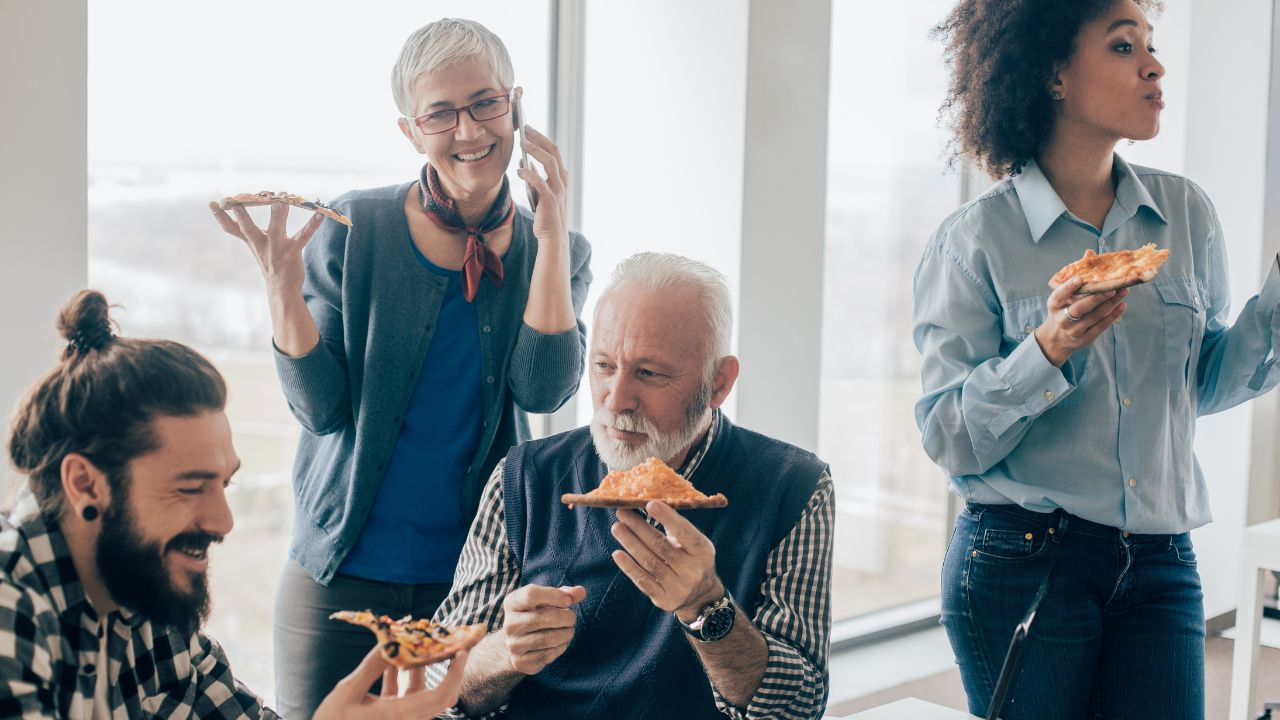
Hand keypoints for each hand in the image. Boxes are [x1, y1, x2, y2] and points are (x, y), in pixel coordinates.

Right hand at [208, 200, 324, 296]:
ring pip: (276, 228)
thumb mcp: (255, 246)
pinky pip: (303, 236)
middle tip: (236, 202)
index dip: (221, 217)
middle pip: (248, 228)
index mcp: (252, 241)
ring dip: (278, 214)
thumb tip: (237, 212)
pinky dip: (312, 225)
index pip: (232, 229)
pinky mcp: (293, 251)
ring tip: (280, 200)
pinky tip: (319, 214)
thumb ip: (246, 231)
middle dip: (242, 216)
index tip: (212, 204)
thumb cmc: (270, 262)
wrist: (282, 289)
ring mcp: (277, 248)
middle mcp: (261, 244)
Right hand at [312, 646, 469, 719]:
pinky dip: (403, 678)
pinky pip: (406, 696)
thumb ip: (371, 666)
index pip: (440, 695)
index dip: (455, 673)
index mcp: (398, 715)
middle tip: (451, 642)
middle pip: (440, 695)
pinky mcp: (392, 718)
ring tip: (416, 643)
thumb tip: (388, 641)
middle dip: (449, 668)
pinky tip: (392, 661)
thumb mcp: (347, 691)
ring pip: (422, 692)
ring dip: (420, 669)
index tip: (461, 650)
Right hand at [498, 584, 586, 674]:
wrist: (518, 642)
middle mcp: (509, 624)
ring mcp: (513, 644)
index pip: (531, 594)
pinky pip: (546, 655)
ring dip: (565, 634)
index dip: (554, 596)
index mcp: (512, 602)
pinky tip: (561, 643)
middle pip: (542, 617)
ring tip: (569, 631)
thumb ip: (565, 594)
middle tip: (572, 618)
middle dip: (565, 617)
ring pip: (547, 639)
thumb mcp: (548, 600)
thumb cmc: (537, 614)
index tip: (568, 601)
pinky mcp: (520, 662)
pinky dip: (560, 648)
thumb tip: (581, 591)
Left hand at [516, 126, 569, 247]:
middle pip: (554, 152)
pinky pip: (540, 182)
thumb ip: (536, 177)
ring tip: (523, 143)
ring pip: (550, 163)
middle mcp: (562, 181)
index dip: (542, 139)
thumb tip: (525, 163)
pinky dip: (529, 174)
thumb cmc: (546, 215)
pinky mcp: (550, 200)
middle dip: (539, 138)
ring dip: (536, 150)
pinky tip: (519, 170)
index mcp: (561, 178)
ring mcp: (557, 190)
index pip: (554, 152)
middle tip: (525, 128)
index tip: (529, 130)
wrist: (553, 237)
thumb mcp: (541, 193)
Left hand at [611, 501, 723, 622]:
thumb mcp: (695, 544)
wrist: (701, 597)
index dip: (666, 517)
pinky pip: (643, 581)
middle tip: (622, 512)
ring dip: (630, 543)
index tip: (649, 503)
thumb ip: (676, 528)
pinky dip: (629, 567)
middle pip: (660, 545)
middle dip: (638, 527)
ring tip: (617, 527)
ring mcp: (678, 587)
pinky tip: (617, 554)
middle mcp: (692, 570)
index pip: (684, 532)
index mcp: (703, 551)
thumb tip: (649, 504)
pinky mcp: (664, 599)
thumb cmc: (693, 561)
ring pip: (649, 562)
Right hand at [1033, 276, 1127, 366]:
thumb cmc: (1061, 313)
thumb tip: (1089, 263)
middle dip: (1096, 298)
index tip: (1080, 278)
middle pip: (1079, 308)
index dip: (1068, 287)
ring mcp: (1074, 331)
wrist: (1056, 340)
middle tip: (1111, 289)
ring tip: (1123, 292)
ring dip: (1111, 303)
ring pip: (1095, 316)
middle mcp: (1062, 319)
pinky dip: (1113, 315)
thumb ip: (1071, 287)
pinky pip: (1102, 326)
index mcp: (1054, 306)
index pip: (1059, 296)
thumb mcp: (1059, 301)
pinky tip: (1121, 305)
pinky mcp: (1086, 338)